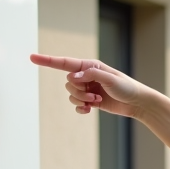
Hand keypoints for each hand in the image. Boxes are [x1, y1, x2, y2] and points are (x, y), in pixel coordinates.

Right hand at [30, 53, 154, 118]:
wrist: (137, 102)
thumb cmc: (127, 87)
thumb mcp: (111, 79)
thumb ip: (91, 75)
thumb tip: (73, 77)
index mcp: (90, 66)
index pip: (64, 63)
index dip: (47, 61)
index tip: (32, 58)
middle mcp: (87, 76)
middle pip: (68, 83)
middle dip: (78, 92)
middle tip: (95, 95)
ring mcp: (88, 88)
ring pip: (71, 95)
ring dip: (81, 100)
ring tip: (97, 101)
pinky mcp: (90, 100)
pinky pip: (76, 104)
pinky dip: (80, 108)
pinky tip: (89, 110)